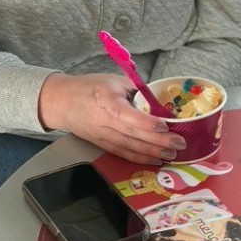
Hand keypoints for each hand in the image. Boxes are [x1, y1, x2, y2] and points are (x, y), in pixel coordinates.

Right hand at [38, 73, 185, 165]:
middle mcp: (103, 121)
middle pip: (132, 134)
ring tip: (172, 155)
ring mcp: (102, 136)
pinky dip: (140, 158)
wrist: (60, 102)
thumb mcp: (114, 80)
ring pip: (129, 147)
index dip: (145, 123)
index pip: (126, 115)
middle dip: (158, 141)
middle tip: (180, 144)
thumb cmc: (89, 87)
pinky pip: (123, 154)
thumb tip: (161, 101)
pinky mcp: (102, 145)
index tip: (164, 126)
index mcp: (105, 100)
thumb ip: (137, 90)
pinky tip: (155, 160)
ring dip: (153, 153)